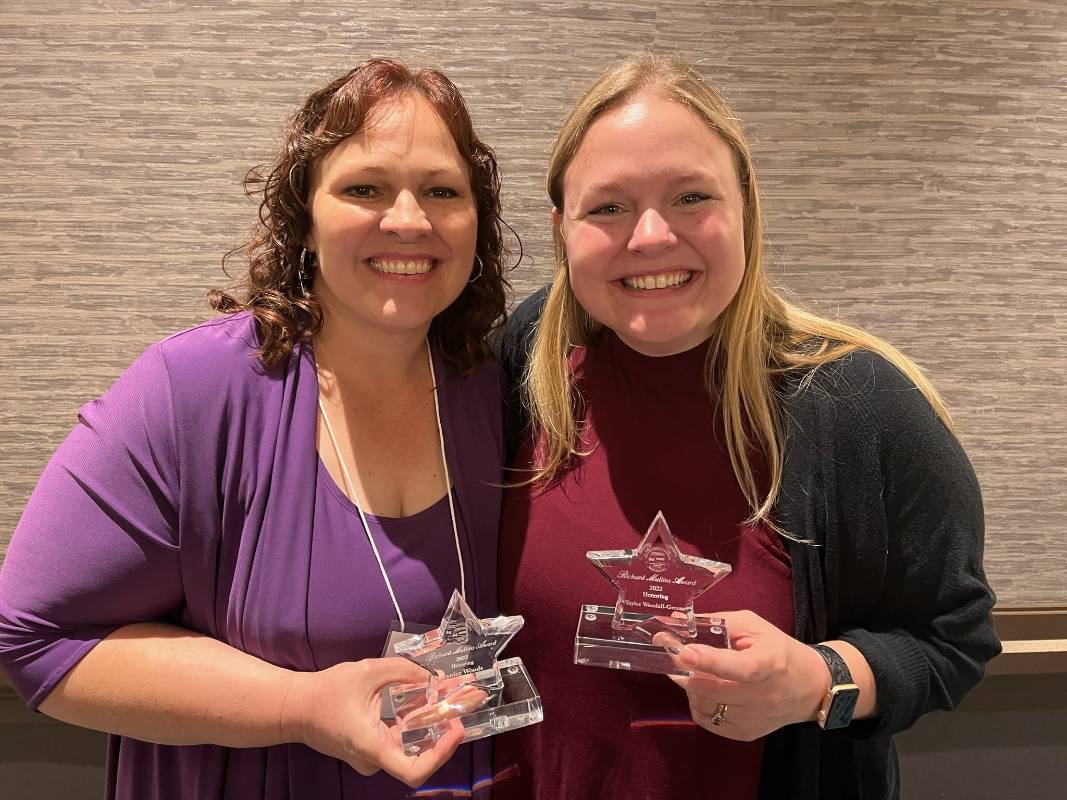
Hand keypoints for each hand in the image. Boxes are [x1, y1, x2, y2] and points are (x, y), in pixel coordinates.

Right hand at [281, 657, 464, 786]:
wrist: (294, 707)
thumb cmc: (326, 692)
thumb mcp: (368, 671)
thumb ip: (404, 671)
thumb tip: (434, 677)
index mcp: (372, 748)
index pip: (414, 770)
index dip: (442, 753)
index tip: (456, 726)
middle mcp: (374, 759)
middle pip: (419, 754)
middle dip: (445, 729)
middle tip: (463, 701)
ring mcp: (372, 756)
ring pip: (412, 745)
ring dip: (433, 723)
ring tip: (453, 696)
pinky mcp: (371, 747)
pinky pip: (400, 739)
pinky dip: (417, 721)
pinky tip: (429, 700)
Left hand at [661, 610, 827, 740]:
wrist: (809, 687)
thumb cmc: (778, 650)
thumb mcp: (753, 626)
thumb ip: (716, 621)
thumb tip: (675, 621)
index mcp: (769, 663)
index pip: (739, 667)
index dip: (710, 661)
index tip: (684, 652)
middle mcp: (763, 696)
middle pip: (712, 690)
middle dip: (684, 672)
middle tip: (674, 656)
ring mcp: (754, 718)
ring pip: (704, 706)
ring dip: (690, 688)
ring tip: (697, 674)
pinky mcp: (746, 733)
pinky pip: (708, 721)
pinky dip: (699, 704)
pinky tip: (707, 692)